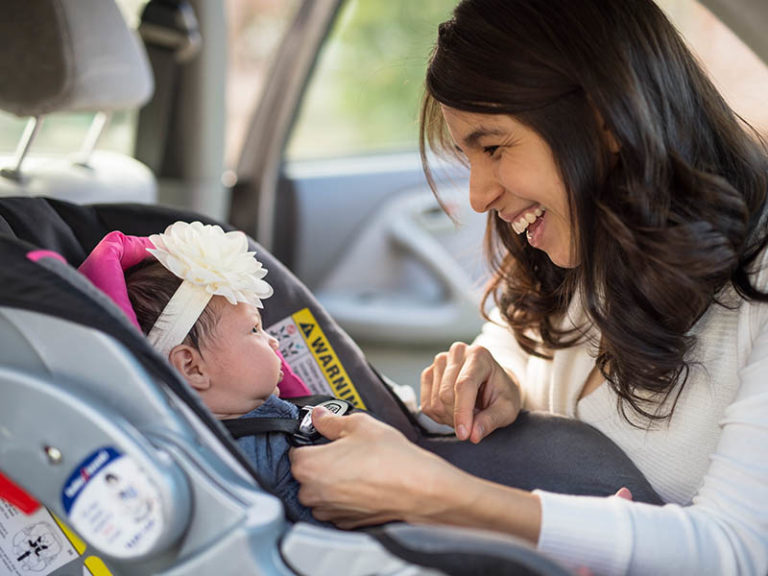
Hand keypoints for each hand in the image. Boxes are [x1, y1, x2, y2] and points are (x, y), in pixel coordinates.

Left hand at [290, 408, 458, 528]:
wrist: (419, 489)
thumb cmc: (390, 459)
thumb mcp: (359, 424)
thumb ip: (331, 419)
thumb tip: (319, 416)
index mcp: (308, 466)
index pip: (294, 450)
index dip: (310, 440)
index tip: (323, 437)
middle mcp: (312, 493)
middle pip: (305, 472)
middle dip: (321, 461)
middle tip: (345, 450)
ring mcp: (328, 511)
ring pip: (319, 491)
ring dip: (331, 480)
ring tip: (358, 466)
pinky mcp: (344, 523)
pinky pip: (335, 505)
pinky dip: (344, 495)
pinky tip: (364, 483)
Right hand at [420, 342, 520, 442]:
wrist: (493, 383)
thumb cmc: (502, 394)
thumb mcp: (507, 409)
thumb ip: (491, 420)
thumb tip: (473, 435)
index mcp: (480, 355)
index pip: (464, 385)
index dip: (462, 412)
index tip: (464, 435)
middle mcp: (457, 352)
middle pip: (446, 394)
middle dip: (458, 417)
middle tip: (474, 422)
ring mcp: (440, 361)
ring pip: (435, 401)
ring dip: (449, 417)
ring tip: (467, 414)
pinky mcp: (429, 373)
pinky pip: (426, 404)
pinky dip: (439, 416)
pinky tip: (454, 412)